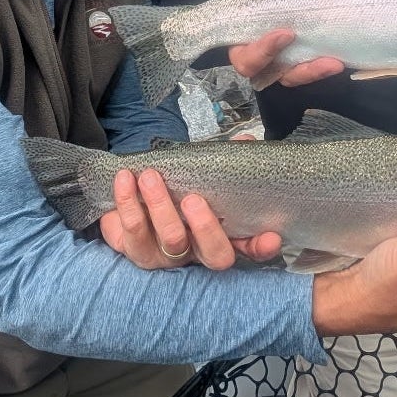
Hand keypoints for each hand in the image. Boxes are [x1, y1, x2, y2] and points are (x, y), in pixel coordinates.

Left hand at [99, 165, 282, 269]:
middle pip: (214, 255)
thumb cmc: (172, 187)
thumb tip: (245, 142)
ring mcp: (165, 255)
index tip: (271, 235)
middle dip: (206, 228)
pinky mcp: (132, 249)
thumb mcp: (198, 174)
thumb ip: (222, 161)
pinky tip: (125, 178)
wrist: (125, 195)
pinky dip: (126, 201)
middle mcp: (196, 251)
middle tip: (193, 199)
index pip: (248, 247)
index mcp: (220, 234)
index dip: (260, 247)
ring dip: (160, 207)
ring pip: (171, 241)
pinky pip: (131, 232)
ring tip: (150, 177)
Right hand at [225, 0, 345, 89]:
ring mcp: (283, 64)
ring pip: (290, 77)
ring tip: (332, 62)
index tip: (282, 32)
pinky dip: (323, 70)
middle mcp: (260, 58)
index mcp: (242, 40)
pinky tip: (338, 61)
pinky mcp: (305, 65)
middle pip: (261, 71)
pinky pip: (311, 74)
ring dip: (309, 71)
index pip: (242, 57)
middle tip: (293, 36)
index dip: (259, 52)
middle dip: (276, 58)